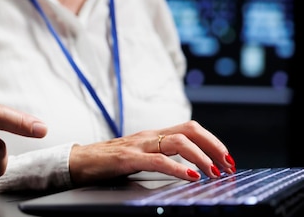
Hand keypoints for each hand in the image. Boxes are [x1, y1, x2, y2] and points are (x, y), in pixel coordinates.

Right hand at [68, 120, 235, 185]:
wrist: (77, 162)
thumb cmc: (107, 162)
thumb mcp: (139, 156)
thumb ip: (159, 156)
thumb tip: (189, 168)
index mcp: (153, 135)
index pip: (189, 129)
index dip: (212, 141)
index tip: (227, 159)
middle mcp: (148, 136)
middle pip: (189, 130)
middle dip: (213, 146)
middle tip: (228, 165)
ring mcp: (138, 145)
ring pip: (177, 142)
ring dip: (201, 157)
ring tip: (214, 173)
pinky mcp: (127, 158)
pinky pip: (157, 160)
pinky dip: (177, 168)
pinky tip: (190, 177)